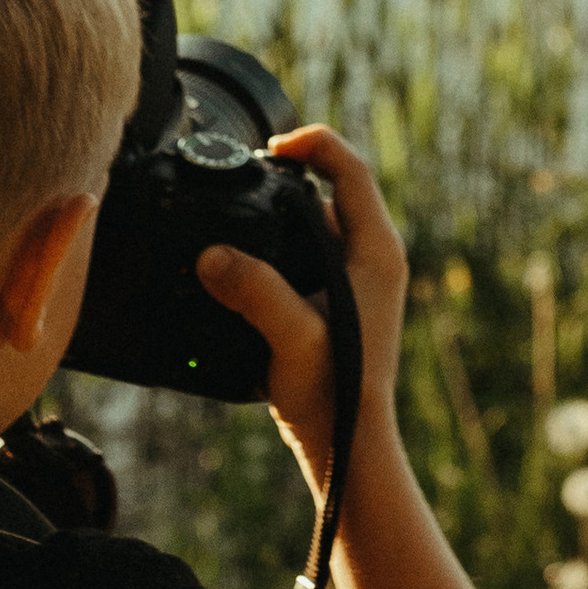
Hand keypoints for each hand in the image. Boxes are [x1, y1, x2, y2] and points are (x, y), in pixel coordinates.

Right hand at [197, 125, 408, 501]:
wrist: (346, 445)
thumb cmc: (332, 392)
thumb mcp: (291, 336)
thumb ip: (254, 291)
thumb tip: (211, 255)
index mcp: (376, 253)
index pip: (351, 171)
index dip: (314, 144)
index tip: (272, 145)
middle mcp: (373, 260)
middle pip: (333, 191)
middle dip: (289, 177)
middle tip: (243, 177)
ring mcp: (357, 282)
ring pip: (317, 224)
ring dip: (279, 213)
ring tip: (235, 216)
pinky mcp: (338, 302)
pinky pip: (307, 253)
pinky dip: (278, 245)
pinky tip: (242, 261)